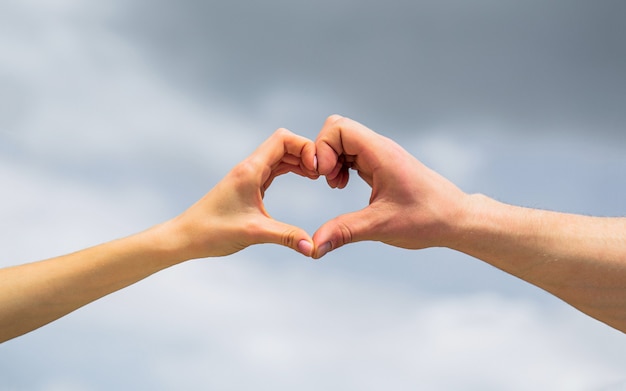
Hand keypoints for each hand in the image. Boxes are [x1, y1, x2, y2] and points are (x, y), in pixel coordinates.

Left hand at [166, 128, 318, 258]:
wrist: (185, 237)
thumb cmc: (211, 231)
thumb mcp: (254, 233)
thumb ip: (287, 236)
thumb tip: (313, 247)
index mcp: (250, 170)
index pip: (283, 139)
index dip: (305, 147)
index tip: (318, 168)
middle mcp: (249, 168)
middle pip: (285, 144)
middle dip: (307, 153)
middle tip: (323, 173)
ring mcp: (249, 175)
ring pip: (280, 156)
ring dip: (300, 161)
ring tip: (318, 176)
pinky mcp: (249, 185)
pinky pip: (274, 169)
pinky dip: (291, 170)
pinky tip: (303, 179)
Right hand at [312, 115, 468, 257]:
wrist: (455, 219)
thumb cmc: (427, 218)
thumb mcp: (381, 226)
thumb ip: (344, 232)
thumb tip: (314, 246)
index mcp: (380, 153)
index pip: (338, 127)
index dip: (323, 148)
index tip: (324, 176)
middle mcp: (379, 149)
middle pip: (337, 129)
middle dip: (323, 152)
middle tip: (327, 179)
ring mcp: (380, 155)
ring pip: (343, 141)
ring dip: (331, 160)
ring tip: (336, 185)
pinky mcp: (380, 165)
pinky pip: (351, 154)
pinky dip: (340, 166)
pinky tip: (343, 186)